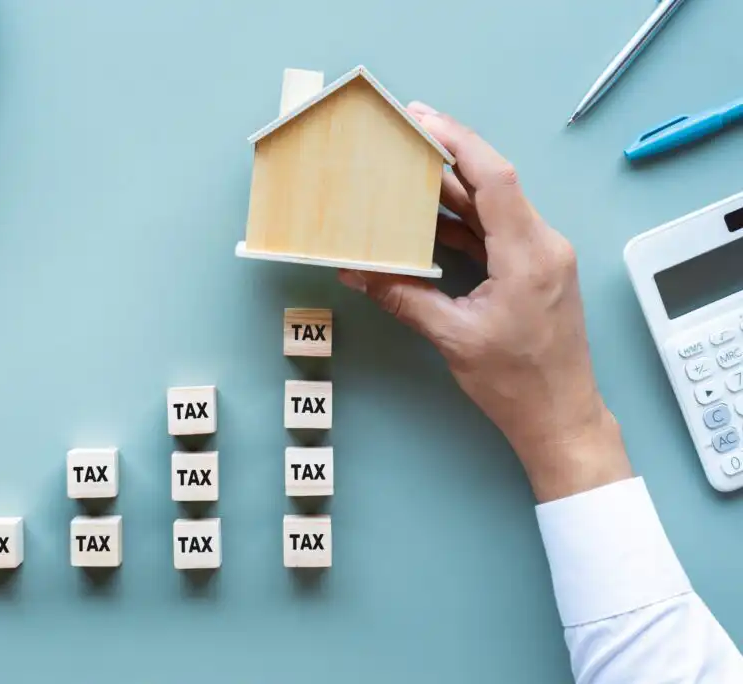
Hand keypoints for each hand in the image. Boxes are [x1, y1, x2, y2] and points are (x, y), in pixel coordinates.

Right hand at [339, 103, 631, 502]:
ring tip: (408, 176)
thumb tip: (357, 273)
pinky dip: (464, 223)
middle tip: (405, 138)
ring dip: (453, 193)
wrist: (561, 418)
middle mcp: (543, 246)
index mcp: (529, 257)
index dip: (459, 142)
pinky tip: (429, 221)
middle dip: (448, 158)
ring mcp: (543, 257)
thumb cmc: (518, 384)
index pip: (495, 179)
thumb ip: (403, 297)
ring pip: (494, 207)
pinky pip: (497, 231)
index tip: (423, 119)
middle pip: (494, 184)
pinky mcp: (536, 270)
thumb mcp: (453, 338)